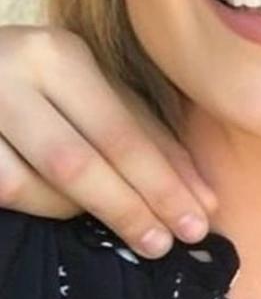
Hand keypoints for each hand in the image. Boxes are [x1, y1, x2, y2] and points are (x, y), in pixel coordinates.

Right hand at [0, 26, 214, 254]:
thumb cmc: (40, 82)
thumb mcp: (93, 91)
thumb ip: (145, 136)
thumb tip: (203, 198)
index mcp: (59, 54)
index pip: (121, 131)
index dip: (163, 182)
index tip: (200, 220)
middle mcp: (12, 76)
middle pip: (80, 162)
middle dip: (132, 208)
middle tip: (166, 244)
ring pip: (34, 185)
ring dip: (86, 212)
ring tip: (122, 224)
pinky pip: (5, 191)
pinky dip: (42, 208)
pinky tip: (67, 213)